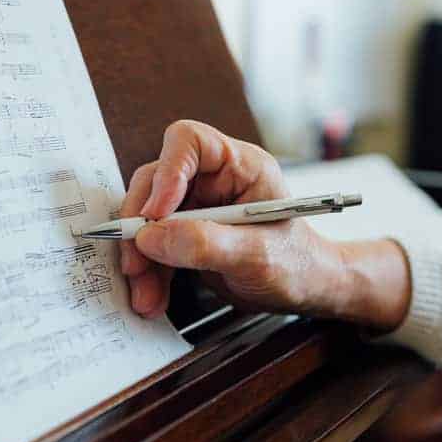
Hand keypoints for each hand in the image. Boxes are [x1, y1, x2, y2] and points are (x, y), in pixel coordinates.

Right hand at [119, 120, 411, 329]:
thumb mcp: (256, 256)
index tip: (154, 215)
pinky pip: (156, 246)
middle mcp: (214, 179)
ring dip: (141, 258)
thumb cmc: (298, 264)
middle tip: (136, 262)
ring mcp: (198, 207)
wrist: (306, 291)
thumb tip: (152, 237)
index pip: (190, 143)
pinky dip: (150, 273)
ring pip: (149, 220)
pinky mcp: (187, 234)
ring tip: (145, 295)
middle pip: (157, 183)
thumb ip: (206, 244)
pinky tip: (153, 298)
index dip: (166, 173)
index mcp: (241, 166)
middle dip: (142, 227)